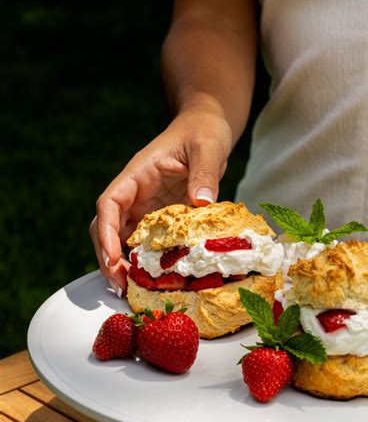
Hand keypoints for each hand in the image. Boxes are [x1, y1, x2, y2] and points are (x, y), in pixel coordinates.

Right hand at [89, 108, 231, 294]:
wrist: (206, 130)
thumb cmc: (203, 132)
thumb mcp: (207, 148)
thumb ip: (204, 173)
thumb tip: (202, 202)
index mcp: (137, 174)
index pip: (110, 204)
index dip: (107, 232)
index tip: (113, 258)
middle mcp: (135, 194)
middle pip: (106, 227)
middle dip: (107, 257)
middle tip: (120, 286)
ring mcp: (144, 207)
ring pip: (120, 239)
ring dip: (121, 264)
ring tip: (131, 291)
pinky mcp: (157, 218)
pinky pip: (143, 242)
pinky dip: (142, 262)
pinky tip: (150, 281)